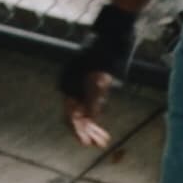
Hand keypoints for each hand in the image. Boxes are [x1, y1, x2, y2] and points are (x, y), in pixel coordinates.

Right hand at [61, 6, 138, 151]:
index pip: (70, 115)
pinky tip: (101, 127)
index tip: (86, 144)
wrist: (113, 37)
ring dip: (92, 127)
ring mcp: (80, 87)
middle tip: (100, 145)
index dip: (78, 131)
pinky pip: (89, 106)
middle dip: (87, 132)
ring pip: (83, 113)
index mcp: (69, 86)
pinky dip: (95, 116)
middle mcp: (72, 88)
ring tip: (103, 141)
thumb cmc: (107, 56)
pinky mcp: (90, 85)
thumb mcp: (102, 78)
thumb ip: (94, 98)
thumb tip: (89, 118)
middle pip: (77, 116)